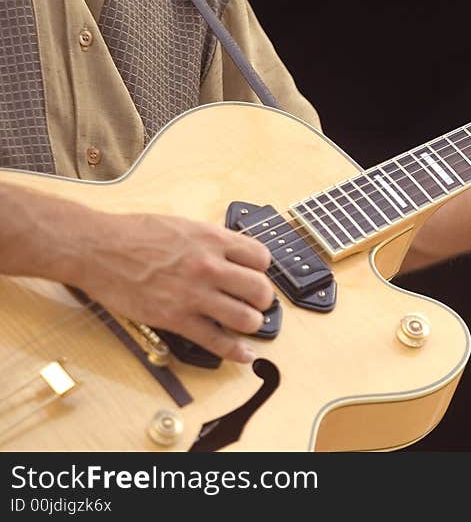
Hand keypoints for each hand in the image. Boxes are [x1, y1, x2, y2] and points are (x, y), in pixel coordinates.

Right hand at [68, 212, 273, 362]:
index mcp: (213, 240)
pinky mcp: (176, 318)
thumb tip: (230, 254)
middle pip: (260, 290)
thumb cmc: (134, 234)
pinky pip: (216, 341)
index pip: (261, 257)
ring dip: (251, 324)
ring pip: (246, 318)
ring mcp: (194, 294)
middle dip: (262, 300)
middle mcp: (209, 266)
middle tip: (256, 303)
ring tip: (245, 323)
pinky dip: (235, 352)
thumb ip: (210, 241)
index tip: (256, 275)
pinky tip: (243, 354)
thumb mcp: (183, 226)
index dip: (262, 269)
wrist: (97, 249)